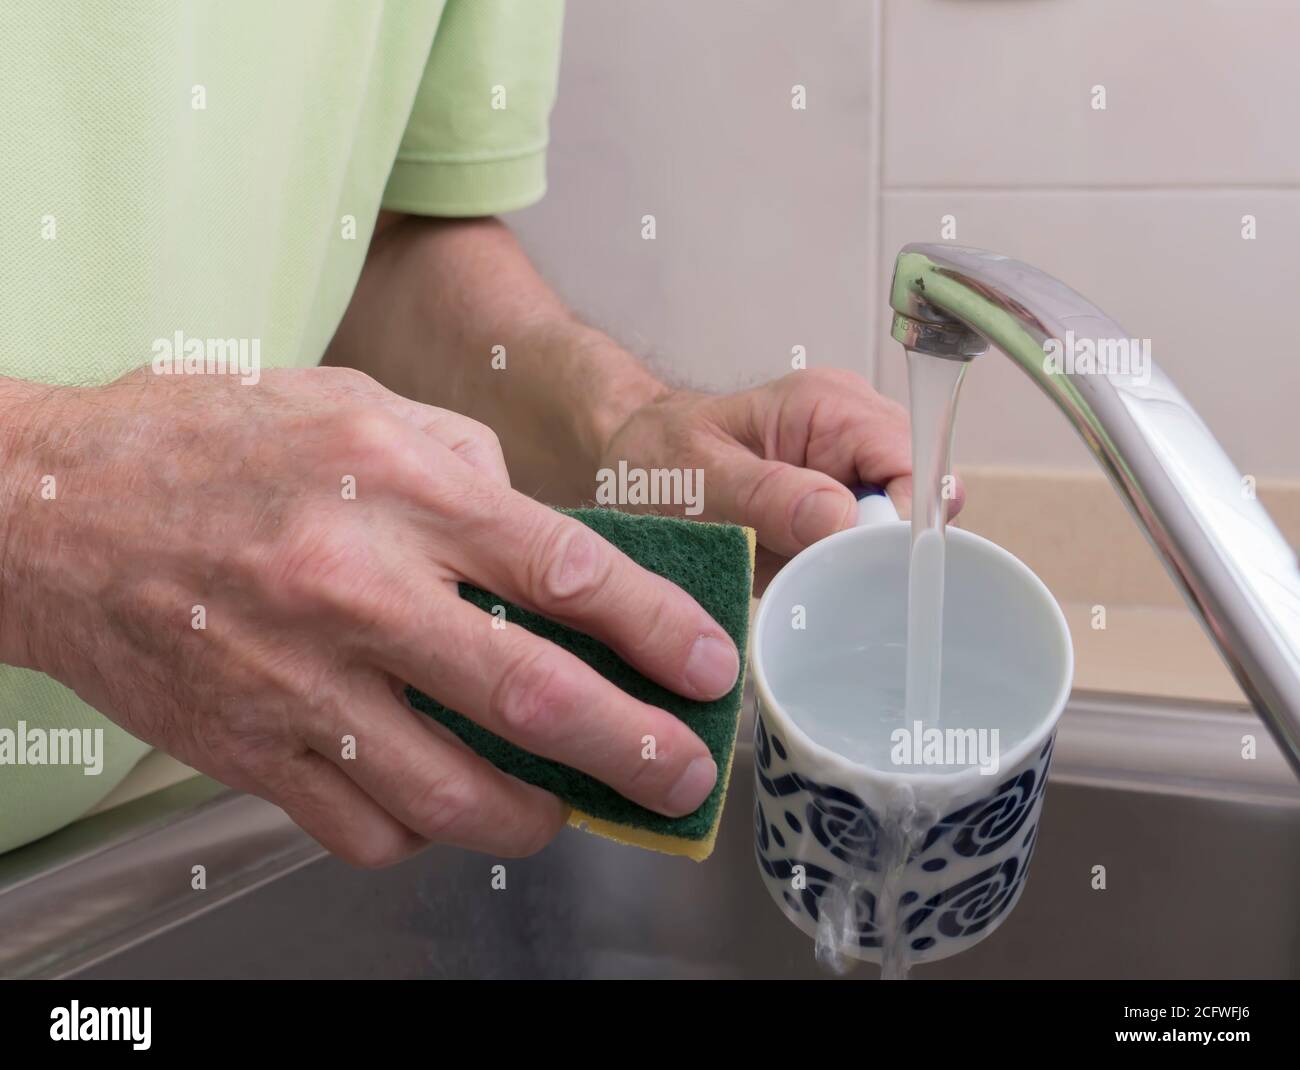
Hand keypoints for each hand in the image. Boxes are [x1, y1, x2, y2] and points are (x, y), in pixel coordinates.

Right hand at [0, 367, 738, 864]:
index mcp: (395, 487)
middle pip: (529, 693)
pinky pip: (364, 827)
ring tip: (570, 807)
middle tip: (684, 771)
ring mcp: (297, 682)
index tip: (704, 664)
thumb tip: (538, 535)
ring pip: (451, 791)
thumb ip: (463, 463)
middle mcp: (353, 588)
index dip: (654, 627)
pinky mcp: (248, 750)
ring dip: (535, 814)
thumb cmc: (205, 443)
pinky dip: (424, 830)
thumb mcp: (351, 400)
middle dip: (633, 746)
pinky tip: (442, 802)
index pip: (563, 568)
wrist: (47, 509)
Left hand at [599, 368, 964, 588]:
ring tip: (811, 581)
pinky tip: (815, 583)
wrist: (637, 465)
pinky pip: (875, 542)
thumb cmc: (659, 461)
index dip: (902, 520)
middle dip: (886, 547)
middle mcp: (854, 428)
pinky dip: (853, 570)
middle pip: (921, 496)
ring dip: (869, 563)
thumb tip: (844, 517)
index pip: (912, 460)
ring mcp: (854, 466)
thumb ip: (767, 496)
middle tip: (829, 581)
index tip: (864, 566)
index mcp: (827, 405)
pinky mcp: (844, 504)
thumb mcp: (697, 479)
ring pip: (903, 526)